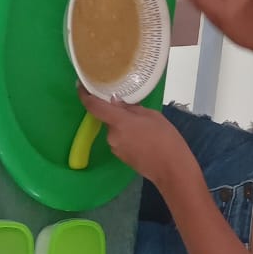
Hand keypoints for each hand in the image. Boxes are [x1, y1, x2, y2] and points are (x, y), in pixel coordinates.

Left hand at [78, 88, 193, 186]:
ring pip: (116, 130)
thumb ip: (131, 108)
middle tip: (137, 112)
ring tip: (146, 128)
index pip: (94, 106)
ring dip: (125, 126)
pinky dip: (128, 136)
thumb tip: (117, 103)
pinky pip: (120, 140)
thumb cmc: (165, 138)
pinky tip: (144, 139)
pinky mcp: (120, 157)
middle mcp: (111, 135)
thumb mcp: (152, 115)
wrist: (171, 168)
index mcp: (118, 122)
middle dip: (119, 113)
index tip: (80, 85)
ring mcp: (115, 148)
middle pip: (109, 119)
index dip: (84, 95)